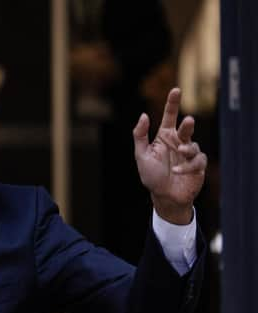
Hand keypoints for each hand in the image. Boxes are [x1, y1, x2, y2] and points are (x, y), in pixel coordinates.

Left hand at [133, 88, 206, 224]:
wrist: (164, 197)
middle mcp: (178, 142)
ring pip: (192, 145)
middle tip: (188, 121)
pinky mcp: (198, 165)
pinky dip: (187, 166)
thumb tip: (143, 115)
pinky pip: (197, 161)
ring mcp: (189, 153)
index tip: (176, 89)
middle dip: (187, 124)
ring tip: (179, 153)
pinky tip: (177, 170)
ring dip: (186, 149)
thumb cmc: (152, 176)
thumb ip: (140, 136)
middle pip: (185, 127)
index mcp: (164, 137)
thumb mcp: (141, 156)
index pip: (169, 116)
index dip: (172, 103)